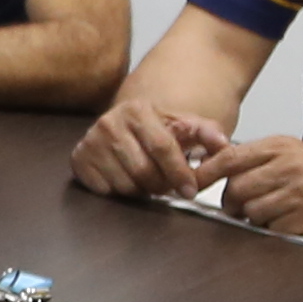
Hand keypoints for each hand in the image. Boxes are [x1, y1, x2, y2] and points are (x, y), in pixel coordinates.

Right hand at [71, 95, 226, 199]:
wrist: (123, 126)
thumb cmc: (156, 129)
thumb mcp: (184, 126)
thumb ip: (208, 133)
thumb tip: (223, 146)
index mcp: (137, 110)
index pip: (162, 147)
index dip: (179, 172)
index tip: (190, 190)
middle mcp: (109, 123)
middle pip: (144, 170)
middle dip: (162, 185)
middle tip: (168, 186)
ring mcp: (90, 142)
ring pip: (125, 184)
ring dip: (142, 190)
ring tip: (147, 180)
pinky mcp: (79, 160)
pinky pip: (106, 190)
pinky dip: (120, 191)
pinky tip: (127, 179)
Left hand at [213, 139, 302, 240]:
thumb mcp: (290, 152)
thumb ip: (254, 157)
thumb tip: (210, 165)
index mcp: (280, 148)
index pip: (230, 158)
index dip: (206, 172)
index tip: (191, 183)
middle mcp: (289, 167)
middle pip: (236, 189)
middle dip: (233, 202)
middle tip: (241, 206)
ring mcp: (299, 193)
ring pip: (252, 212)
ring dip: (255, 217)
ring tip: (273, 210)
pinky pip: (272, 229)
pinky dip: (275, 228)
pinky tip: (290, 219)